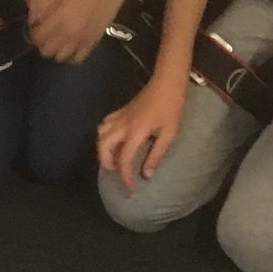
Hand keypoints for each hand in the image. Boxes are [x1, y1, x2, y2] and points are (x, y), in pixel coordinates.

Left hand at [29, 0, 121, 65]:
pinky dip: (72, 55)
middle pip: (47, 50)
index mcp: (60, 19)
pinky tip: (71, 46)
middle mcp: (69, 33)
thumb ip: (45, 2)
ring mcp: (81, 40)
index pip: (39, 36)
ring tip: (57, 41)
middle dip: (43, 43)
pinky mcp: (92, 42)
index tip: (36, 27)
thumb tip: (34, 16)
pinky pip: (78, 58)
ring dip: (56, 50)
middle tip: (45, 35)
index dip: (34, 33)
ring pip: (61, 56)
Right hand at [98, 72, 186, 190]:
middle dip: (107, 163)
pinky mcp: (121, 110)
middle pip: (103, 146)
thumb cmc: (171, 108)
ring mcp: (120, 116)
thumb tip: (146, 175)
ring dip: (103, 149)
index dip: (125, 176)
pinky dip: (105, 134)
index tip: (131, 188)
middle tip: (117, 173)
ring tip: (114, 158)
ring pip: (101, 134)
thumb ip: (156, 155)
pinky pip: (105, 123)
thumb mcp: (169, 134)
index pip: (124, 159)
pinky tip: (114, 139)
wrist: (167, 83)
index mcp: (135, 132)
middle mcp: (123, 125)